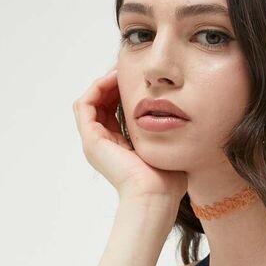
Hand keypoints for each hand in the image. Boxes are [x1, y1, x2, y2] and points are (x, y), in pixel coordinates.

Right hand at [72, 66, 187, 210]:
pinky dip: (97, 89)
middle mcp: (103, 146)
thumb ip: (167, 134)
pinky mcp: (92, 140)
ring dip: (103, 84)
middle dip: (112, 84)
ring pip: (90, 102)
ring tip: (120, 72)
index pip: (113, 112)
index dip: (122, 93)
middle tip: (127, 70)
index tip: (138, 80)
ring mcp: (95, 143)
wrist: (156, 195)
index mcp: (119, 148)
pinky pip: (85, 105)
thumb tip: (180, 119)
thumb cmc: (167, 180)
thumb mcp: (167, 149)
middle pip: (100, 105)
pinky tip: (114, 79)